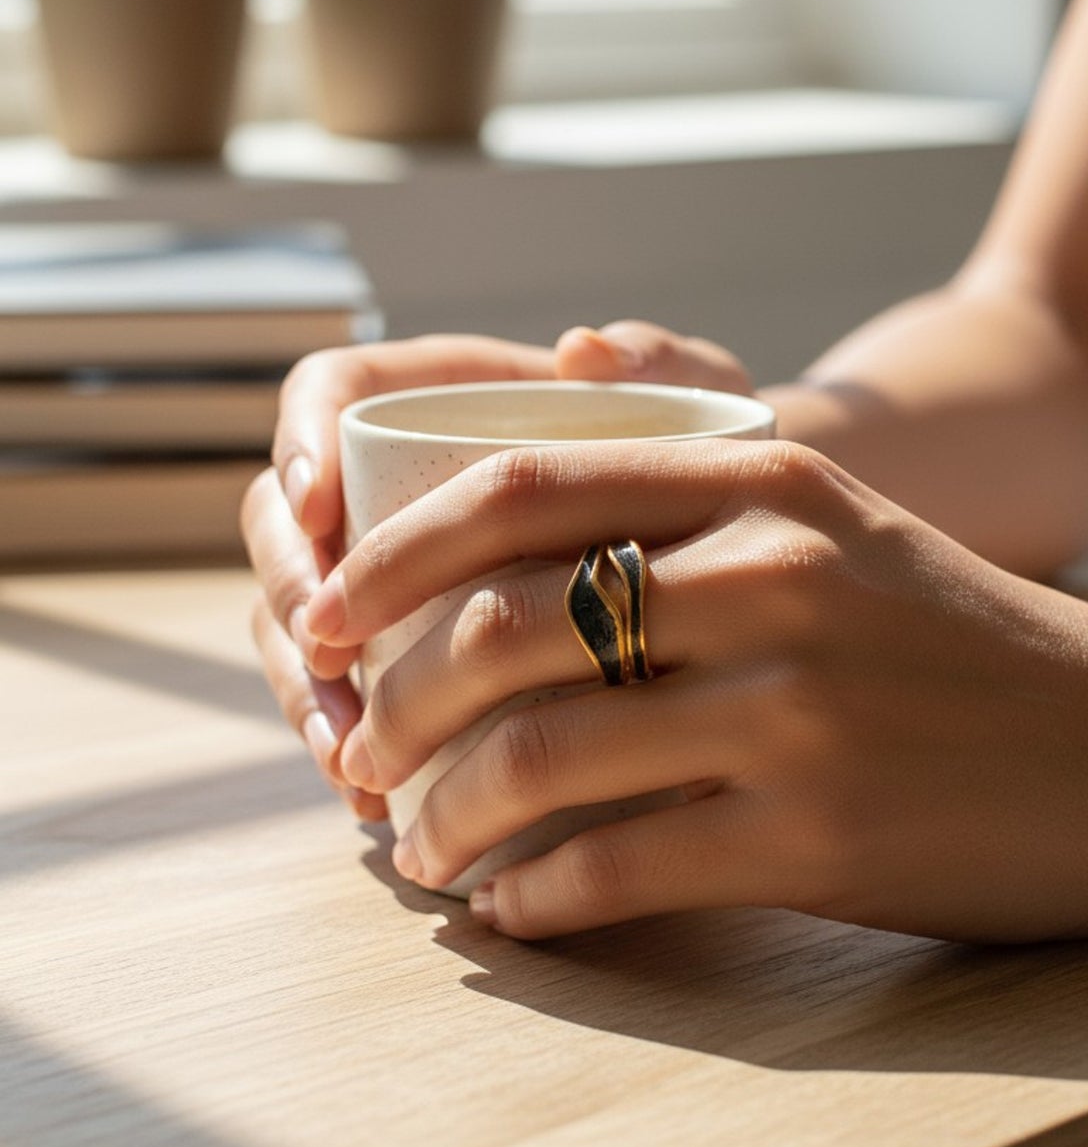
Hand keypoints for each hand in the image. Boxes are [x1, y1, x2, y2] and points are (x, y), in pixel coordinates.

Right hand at [243, 325, 752, 815]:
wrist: (738, 554)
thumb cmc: (712, 463)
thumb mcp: (700, 406)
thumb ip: (663, 363)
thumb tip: (582, 350)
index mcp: (452, 404)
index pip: (335, 395)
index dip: (303, 439)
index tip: (320, 507)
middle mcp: (409, 489)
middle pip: (290, 524)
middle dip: (290, 594)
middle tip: (327, 658)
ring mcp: (406, 580)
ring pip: (303, 623)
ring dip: (309, 690)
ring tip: (351, 756)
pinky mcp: (419, 657)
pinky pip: (352, 695)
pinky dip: (350, 743)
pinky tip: (372, 795)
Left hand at [303, 438, 1087, 941]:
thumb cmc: (969, 642)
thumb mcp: (839, 532)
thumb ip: (689, 523)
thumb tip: (507, 571)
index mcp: (762, 483)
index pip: (516, 488)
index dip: (391, 558)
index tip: (324, 622)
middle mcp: (772, 575)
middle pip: (500, 628)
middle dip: (391, 702)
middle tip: (357, 755)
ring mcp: (797, 707)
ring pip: (536, 754)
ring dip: (443, 815)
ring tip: (415, 846)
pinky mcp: (822, 835)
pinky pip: (615, 867)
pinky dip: (531, 895)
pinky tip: (512, 908)